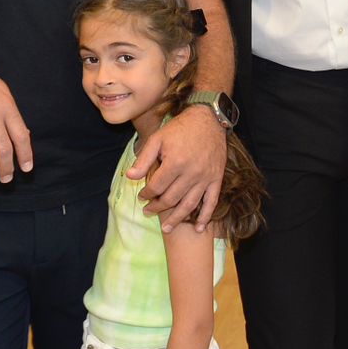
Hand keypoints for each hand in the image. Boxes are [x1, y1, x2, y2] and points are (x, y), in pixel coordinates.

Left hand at [132, 107, 224, 232]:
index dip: (146, 194)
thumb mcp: (158, 138)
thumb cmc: (180, 128)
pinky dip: (205, 217)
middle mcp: (191, 173)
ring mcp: (205, 178)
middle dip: (157, 207)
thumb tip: (131, 177)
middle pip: (171, 199)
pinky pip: (212, 202)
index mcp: (175, 163)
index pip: (157, 187)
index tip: (142, 196)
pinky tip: (198, 228)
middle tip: (148, 211)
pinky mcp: (216, 179)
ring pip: (189, 205)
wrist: (209, 119)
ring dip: (177, 219)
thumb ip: (144, 159)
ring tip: (166, 228)